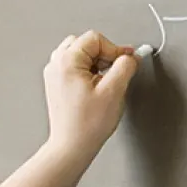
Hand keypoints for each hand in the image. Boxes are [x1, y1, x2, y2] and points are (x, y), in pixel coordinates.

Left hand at [41, 30, 138, 162]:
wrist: (72, 146)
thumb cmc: (87, 125)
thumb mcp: (114, 91)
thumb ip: (125, 67)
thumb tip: (132, 56)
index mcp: (67, 61)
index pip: (95, 39)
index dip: (115, 48)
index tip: (127, 61)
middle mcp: (56, 65)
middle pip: (85, 43)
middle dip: (104, 54)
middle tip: (115, 71)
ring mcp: (54, 75)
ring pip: (80, 54)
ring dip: (96, 63)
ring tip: (104, 82)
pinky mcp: (57, 85)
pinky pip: (75, 67)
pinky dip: (88, 72)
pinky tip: (96, 88)